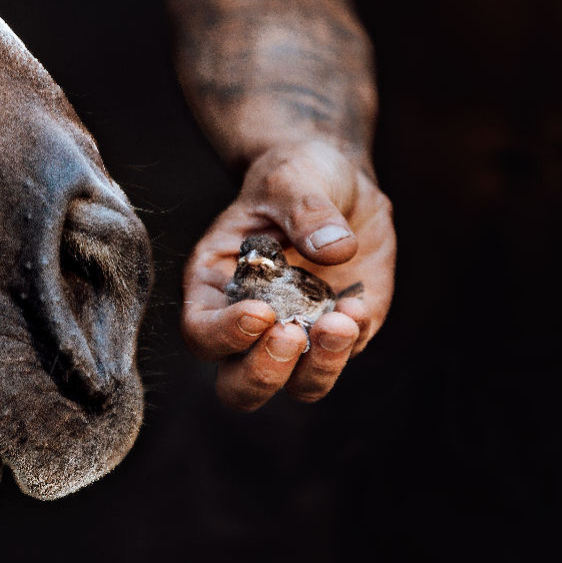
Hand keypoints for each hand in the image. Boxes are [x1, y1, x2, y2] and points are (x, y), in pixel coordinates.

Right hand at [182, 140, 394, 410]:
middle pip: (240, 386)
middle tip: (292, 334)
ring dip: (319, 368)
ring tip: (344, 321)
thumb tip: (334, 249)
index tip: (261, 311)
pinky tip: (360, 302)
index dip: (225, 334)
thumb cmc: (294, 176)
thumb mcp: (291, 178)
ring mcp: (296, 332)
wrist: (336, 179)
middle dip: (264, 373)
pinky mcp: (338, 332)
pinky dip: (355, 339)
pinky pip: (345, 356)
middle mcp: (248, 322)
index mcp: (213, 284)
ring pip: (297, 386)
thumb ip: (306, 211)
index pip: (202, 332)